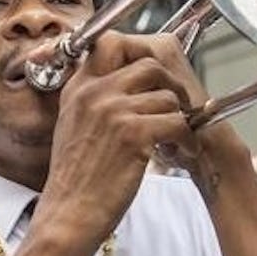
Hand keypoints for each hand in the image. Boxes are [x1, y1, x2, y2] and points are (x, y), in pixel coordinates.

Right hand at [15, 31, 192, 255]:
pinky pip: (177, 122)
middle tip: (176, 105)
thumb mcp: (71, 125)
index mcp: (78, 88)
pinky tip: (182, 152)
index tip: (151, 74)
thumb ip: (91, 99)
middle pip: (148, 64)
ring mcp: (113, 111)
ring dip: (179, 118)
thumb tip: (121, 82)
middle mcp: (94, 93)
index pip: (110, 42)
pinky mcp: (133, 134)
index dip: (138, 52)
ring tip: (177, 138)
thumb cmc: (75, 178)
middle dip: (169, 84)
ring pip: (167, 97)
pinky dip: (186, 139)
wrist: (69, 213)